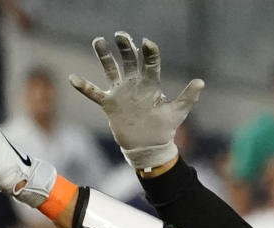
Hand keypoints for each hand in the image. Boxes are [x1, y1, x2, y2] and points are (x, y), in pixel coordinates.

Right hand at [69, 31, 204, 169]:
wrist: (148, 146)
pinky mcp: (109, 104)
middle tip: (121, 35)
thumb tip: (200, 82)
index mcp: (150, 84)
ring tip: (98, 41)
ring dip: (104, 56)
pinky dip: (84, 87)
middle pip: (128, 60)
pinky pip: (94, 93)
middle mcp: (134, 84)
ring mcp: (120, 93)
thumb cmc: (164, 129)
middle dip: (125, 47)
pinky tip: (73, 77)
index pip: (150, 63)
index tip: (147, 43)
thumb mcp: (177, 112)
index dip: (149, 52)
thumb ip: (187, 97)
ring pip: (110, 70)